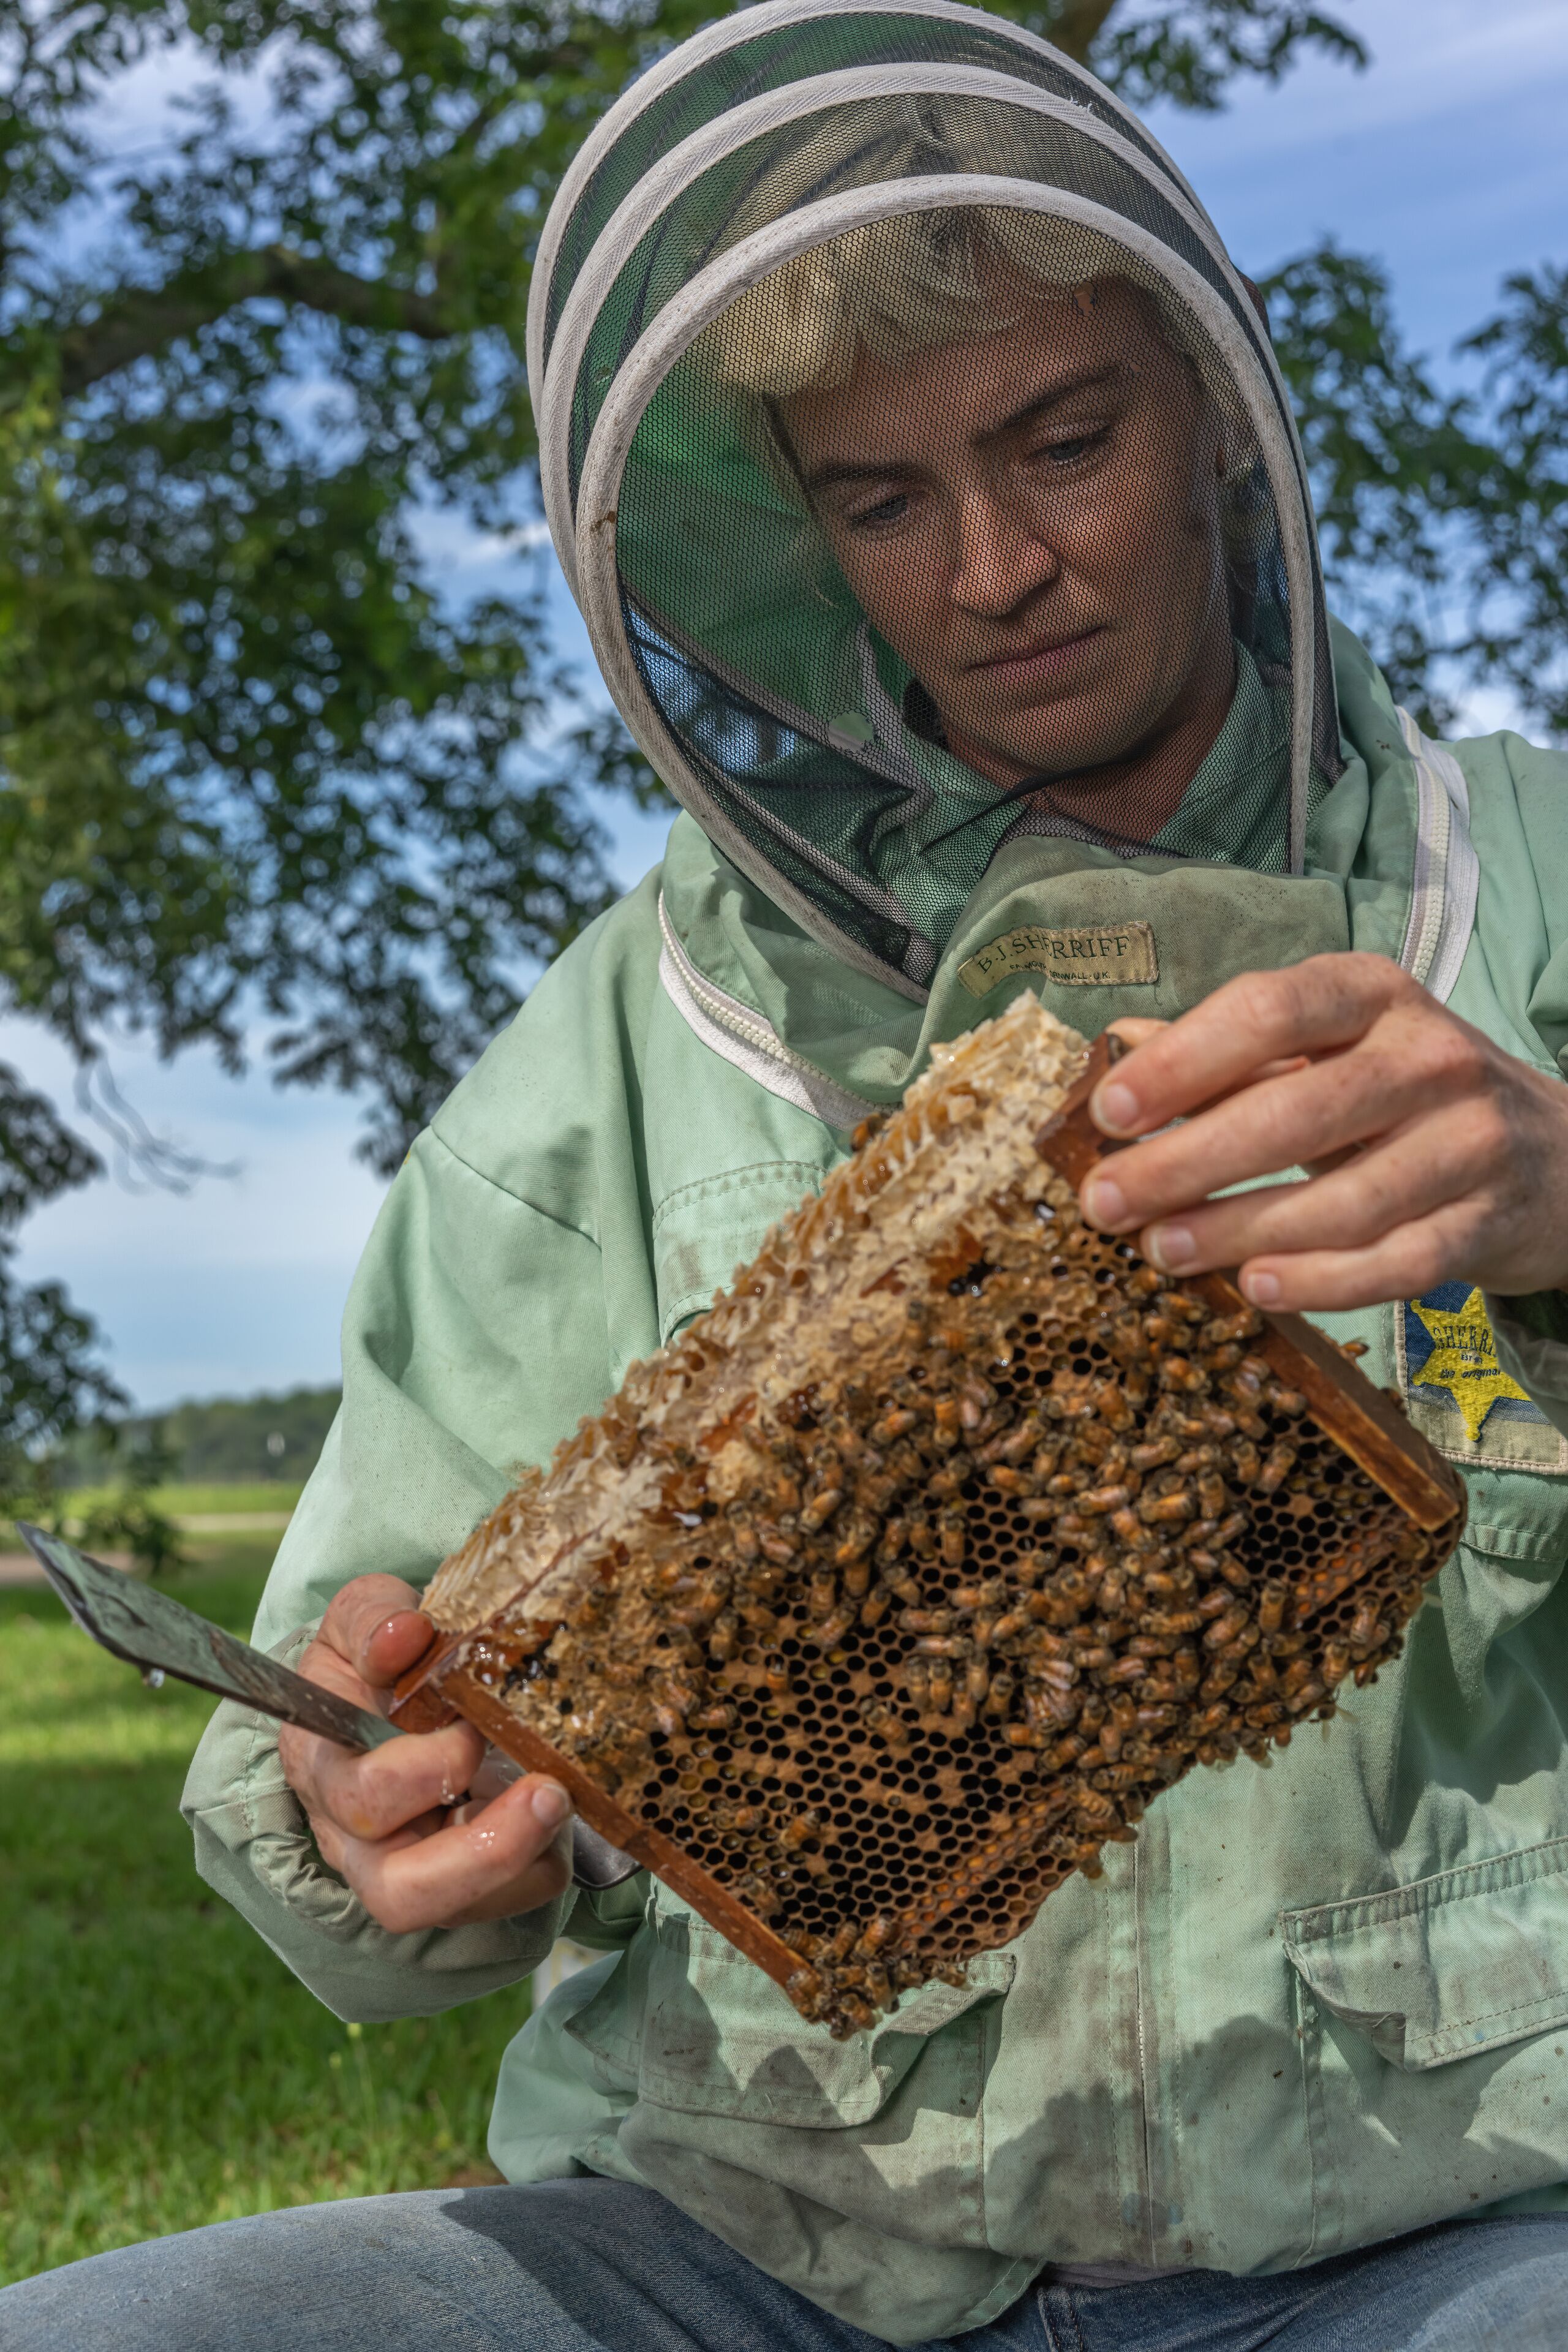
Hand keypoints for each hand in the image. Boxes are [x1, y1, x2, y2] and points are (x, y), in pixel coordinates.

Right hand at [277, 1573, 573, 1932]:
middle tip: (548, 1791)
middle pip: (399, 1890)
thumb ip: (374, 1617)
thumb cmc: (373, 1657)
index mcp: (323, 1766)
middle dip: (483, 1849)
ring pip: (451, 1911)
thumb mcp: (363, 1613)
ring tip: (561, 1797)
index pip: (360, 1798)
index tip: (469, 1720)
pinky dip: (540, 1863)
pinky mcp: (459, 1883)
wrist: (390, 1686)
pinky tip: (554, 1806)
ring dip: (518, 1861)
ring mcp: (404, 1867)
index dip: (422, 1772)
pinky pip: (504, 1901)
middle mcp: (354, 1838)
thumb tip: (406, 1633)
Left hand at [1076, 953, 1567, 1313]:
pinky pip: (1399, 1261)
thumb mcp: (1328, 1050)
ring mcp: (1468, 1140)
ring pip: (1344, 1197)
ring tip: (1162, 1252)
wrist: (1555, 1155)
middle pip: (1296, 1111)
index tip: (1108, 1113)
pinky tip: (1258, 1288)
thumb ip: (1230, 1052)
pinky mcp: (1489, 1222)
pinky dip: (1323, 1282)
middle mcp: (1429, 1057)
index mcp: (1371, 997)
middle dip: (1187, 1161)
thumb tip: (1118, 1047)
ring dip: (1240, 1230)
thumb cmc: (1403, 1097)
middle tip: (1107, 1202)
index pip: (1269, 1010)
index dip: (1182, 1063)